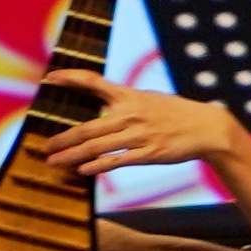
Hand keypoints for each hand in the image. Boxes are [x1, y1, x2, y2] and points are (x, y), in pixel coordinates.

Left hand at [38, 85, 250, 188]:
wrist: (207, 127)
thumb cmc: (175, 113)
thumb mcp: (149, 99)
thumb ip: (124, 102)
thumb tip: (100, 108)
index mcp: (129, 96)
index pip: (93, 82)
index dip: (69, 78)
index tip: (48, 78)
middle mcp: (131, 114)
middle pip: (87, 127)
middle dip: (62, 138)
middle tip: (43, 146)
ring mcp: (140, 135)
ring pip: (97, 147)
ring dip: (71, 155)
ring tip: (53, 161)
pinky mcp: (149, 153)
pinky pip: (118, 161)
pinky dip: (98, 166)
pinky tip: (82, 171)